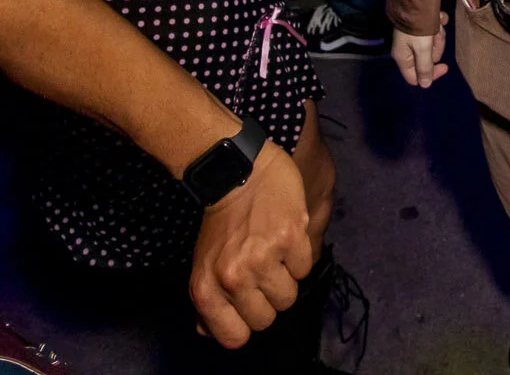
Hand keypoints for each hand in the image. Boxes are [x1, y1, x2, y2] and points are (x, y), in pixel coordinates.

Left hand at [188, 143, 315, 347]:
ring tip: (274, 251)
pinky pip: (306, 269)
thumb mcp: (203, 263)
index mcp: (206, 287)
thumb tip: (208, 331)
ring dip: (286, 278)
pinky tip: (286, 236)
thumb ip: (208, 301)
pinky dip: (300, 256)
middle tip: (262, 271)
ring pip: (289, 297)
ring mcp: (263, 259)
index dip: (246, 323)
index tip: (248, 303)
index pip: (234, 337)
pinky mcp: (291, 239)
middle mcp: (233, 278)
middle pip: (266, 319)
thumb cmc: (222, 221)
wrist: (238, 171)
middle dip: (268, 299)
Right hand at [391, 19, 449, 87]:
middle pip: (428, 58)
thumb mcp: (422, 49)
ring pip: (433, 43)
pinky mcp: (421, 25)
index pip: (415, 77)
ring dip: (439, 34)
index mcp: (403, 58)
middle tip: (437, 35)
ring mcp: (414, 37)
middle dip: (436, 47)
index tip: (445, 66)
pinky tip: (439, 16)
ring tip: (437, 23)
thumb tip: (425, 86)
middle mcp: (408, 49)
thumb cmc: (417, 27)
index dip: (431, 74)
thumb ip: (424, 67)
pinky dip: (439, 23)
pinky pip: (434, 29)